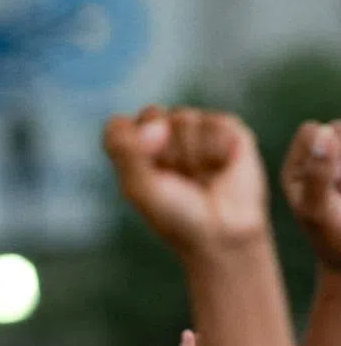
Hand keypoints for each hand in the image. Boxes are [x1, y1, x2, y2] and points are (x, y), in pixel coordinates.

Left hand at [103, 106, 268, 254]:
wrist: (221, 231)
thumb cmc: (175, 216)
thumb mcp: (140, 188)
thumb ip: (127, 152)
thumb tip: (152, 122)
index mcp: (135, 151)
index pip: (119, 125)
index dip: (130, 143)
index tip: (144, 170)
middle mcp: (163, 136)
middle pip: (150, 114)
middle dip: (160, 147)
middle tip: (173, 176)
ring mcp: (195, 130)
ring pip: (182, 117)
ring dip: (189, 154)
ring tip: (198, 176)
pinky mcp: (227, 130)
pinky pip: (214, 123)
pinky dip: (215, 150)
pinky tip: (220, 168)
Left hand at [281, 121, 340, 269]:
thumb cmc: (331, 236)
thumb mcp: (318, 208)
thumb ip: (318, 173)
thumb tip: (323, 131)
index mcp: (295, 168)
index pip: (314, 131)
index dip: (328, 148)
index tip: (330, 179)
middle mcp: (317, 160)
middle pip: (339, 128)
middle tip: (340, 185)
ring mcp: (338, 162)